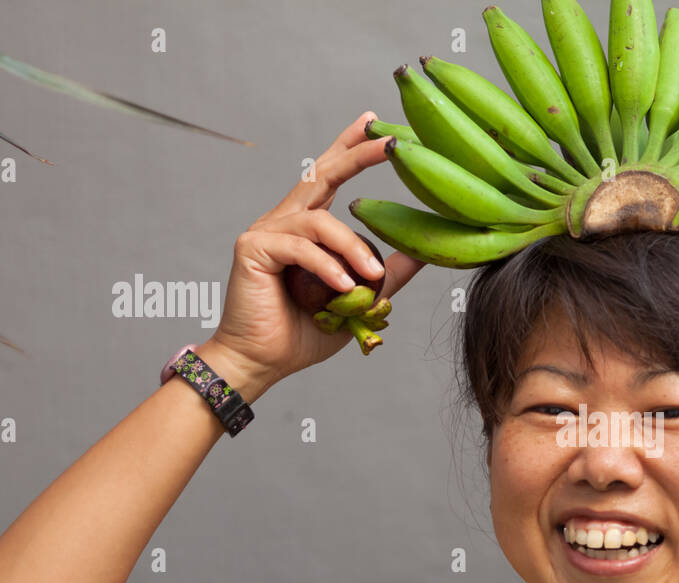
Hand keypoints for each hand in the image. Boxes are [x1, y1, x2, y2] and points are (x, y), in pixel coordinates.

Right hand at [209, 111, 426, 388]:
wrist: (262, 362)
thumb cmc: (303, 333)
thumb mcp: (359, 300)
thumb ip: (387, 274)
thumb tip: (426, 252)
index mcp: (307, 227)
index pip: (329, 175)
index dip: (350, 146)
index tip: (374, 123)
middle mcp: (285, 221)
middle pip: (321, 173)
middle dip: (357, 155)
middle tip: (390, 144)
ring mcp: (266, 232)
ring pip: (320, 221)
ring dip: (353, 247)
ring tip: (372, 277)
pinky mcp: (253, 249)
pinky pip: (300, 248)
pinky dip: (327, 266)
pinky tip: (344, 285)